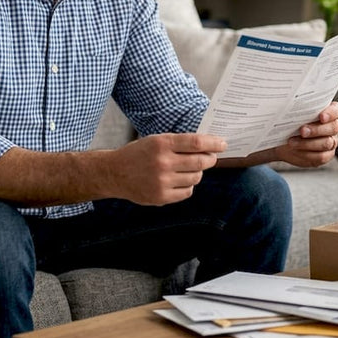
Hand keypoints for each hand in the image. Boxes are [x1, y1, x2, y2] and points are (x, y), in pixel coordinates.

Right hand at [108, 133, 223, 205]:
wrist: (114, 173)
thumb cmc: (138, 154)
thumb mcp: (156, 140)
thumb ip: (179, 143)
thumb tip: (207, 147)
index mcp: (161, 144)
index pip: (196, 143)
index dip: (213, 143)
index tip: (223, 144)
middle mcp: (162, 162)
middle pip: (200, 162)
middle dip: (210, 159)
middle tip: (210, 158)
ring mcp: (162, 181)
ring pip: (195, 178)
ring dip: (197, 173)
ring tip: (188, 169)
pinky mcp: (161, 197)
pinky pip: (187, 192)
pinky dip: (188, 186)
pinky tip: (179, 180)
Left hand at [273, 101, 337, 167]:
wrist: (282, 141)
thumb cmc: (289, 123)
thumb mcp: (291, 114)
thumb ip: (297, 109)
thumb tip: (290, 106)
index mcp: (328, 112)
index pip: (337, 110)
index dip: (331, 113)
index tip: (321, 116)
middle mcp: (332, 127)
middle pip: (333, 127)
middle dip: (316, 129)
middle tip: (302, 131)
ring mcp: (331, 141)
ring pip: (327, 143)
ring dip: (308, 143)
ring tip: (292, 142)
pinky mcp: (325, 155)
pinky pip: (321, 156)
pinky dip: (307, 154)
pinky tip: (295, 150)